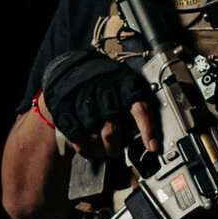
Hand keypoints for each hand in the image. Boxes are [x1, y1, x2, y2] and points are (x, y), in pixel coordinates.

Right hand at [40, 48, 160, 159]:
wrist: (72, 66)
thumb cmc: (105, 81)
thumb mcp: (125, 83)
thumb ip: (134, 105)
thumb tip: (148, 137)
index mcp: (124, 83)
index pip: (140, 108)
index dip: (147, 130)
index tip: (153, 147)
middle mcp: (104, 88)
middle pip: (112, 129)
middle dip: (114, 147)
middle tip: (114, 151)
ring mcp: (82, 97)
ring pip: (93, 135)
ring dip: (98, 150)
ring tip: (100, 152)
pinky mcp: (64, 106)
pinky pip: (75, 135)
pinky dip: (82, 148)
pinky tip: (87, 150)